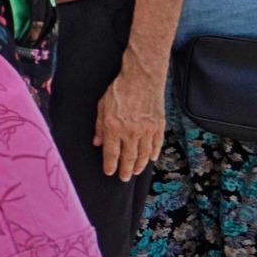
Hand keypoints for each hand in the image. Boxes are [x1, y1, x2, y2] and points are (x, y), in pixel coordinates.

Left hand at [94, 54, 166, 180]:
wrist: (141, 79)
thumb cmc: (118, 91)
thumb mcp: (101, 107)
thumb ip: (99, 127)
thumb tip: (97, 143)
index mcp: (114, 128)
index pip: (111, 153)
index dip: (110, 165)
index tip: (109, 172)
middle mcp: (131, 132)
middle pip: (129, 157)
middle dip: (126, 170)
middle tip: (124, 178)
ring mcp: (146, 130)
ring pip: (144, 154)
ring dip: (140, 165)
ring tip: (136, 171)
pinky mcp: (158, 126)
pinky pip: (156, 144)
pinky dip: (154, 153)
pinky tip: (151, 158)